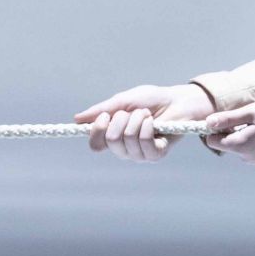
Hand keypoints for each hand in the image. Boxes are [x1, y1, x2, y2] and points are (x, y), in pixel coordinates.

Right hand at [75, 83, 215, 161]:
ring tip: (147, 114)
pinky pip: (144, 142)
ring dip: (138, 119)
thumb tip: (77, 119)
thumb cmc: (151, 100)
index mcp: (113, 137)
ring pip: (128, 139)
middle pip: (111, 140)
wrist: (177, 100)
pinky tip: (153, 122)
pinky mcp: (156, 154)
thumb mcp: (123, 101)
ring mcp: (140, 154)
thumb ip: (102, 110)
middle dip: (122, 119)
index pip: (96, 144)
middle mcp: (124, 149)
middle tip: (134, 112)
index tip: (105, 116)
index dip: (97, 131)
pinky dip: (147, 126)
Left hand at [201, 97, 254, 167]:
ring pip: (245, 150)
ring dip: (249, 138)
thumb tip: (207, 122)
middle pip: (230, 145)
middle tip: (253, 118)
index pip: (213, 141)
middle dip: (235, 132)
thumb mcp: (251, 112)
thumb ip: (228, 118)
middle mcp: (248, 159)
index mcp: (239, 145)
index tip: (230, 118)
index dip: (217, 128)